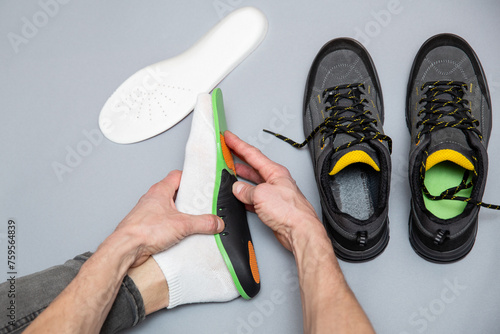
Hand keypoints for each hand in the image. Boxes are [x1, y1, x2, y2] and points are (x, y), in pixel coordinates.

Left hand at [111, 170, 223, 266]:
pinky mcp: (147, 227)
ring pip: (169, 209)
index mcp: (160, 191)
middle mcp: (153, 199)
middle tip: (200, 207)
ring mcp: (149, 213)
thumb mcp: (182, 225)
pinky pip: (164, 223)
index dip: (190, 178)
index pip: (177, 176)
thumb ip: (202, 223)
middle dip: (188, 201)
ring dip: (180, 215)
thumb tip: (215, 222)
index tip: (200, 184)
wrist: (126, 248)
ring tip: (191, 223)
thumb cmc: (143, 230)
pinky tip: (179, 236)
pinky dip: (172, 228)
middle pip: (175, 193)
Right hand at [224, 131, 319, 250]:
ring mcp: (275, 194)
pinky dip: (246, 196)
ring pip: (254, 182)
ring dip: (242, 178)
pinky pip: (255, 198)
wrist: (300, 231)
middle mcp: (276, 181)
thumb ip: (247, 191)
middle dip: (239, 159)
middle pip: (254, 166)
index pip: (253, 154)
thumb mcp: (262, 195)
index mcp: (275, 172)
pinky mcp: (273, 208)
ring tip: (230, 172)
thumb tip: (238, 189)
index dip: (238, 145)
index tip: (229, 137)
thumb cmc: (290, 211)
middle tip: (228, 151)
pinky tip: (240, 196)